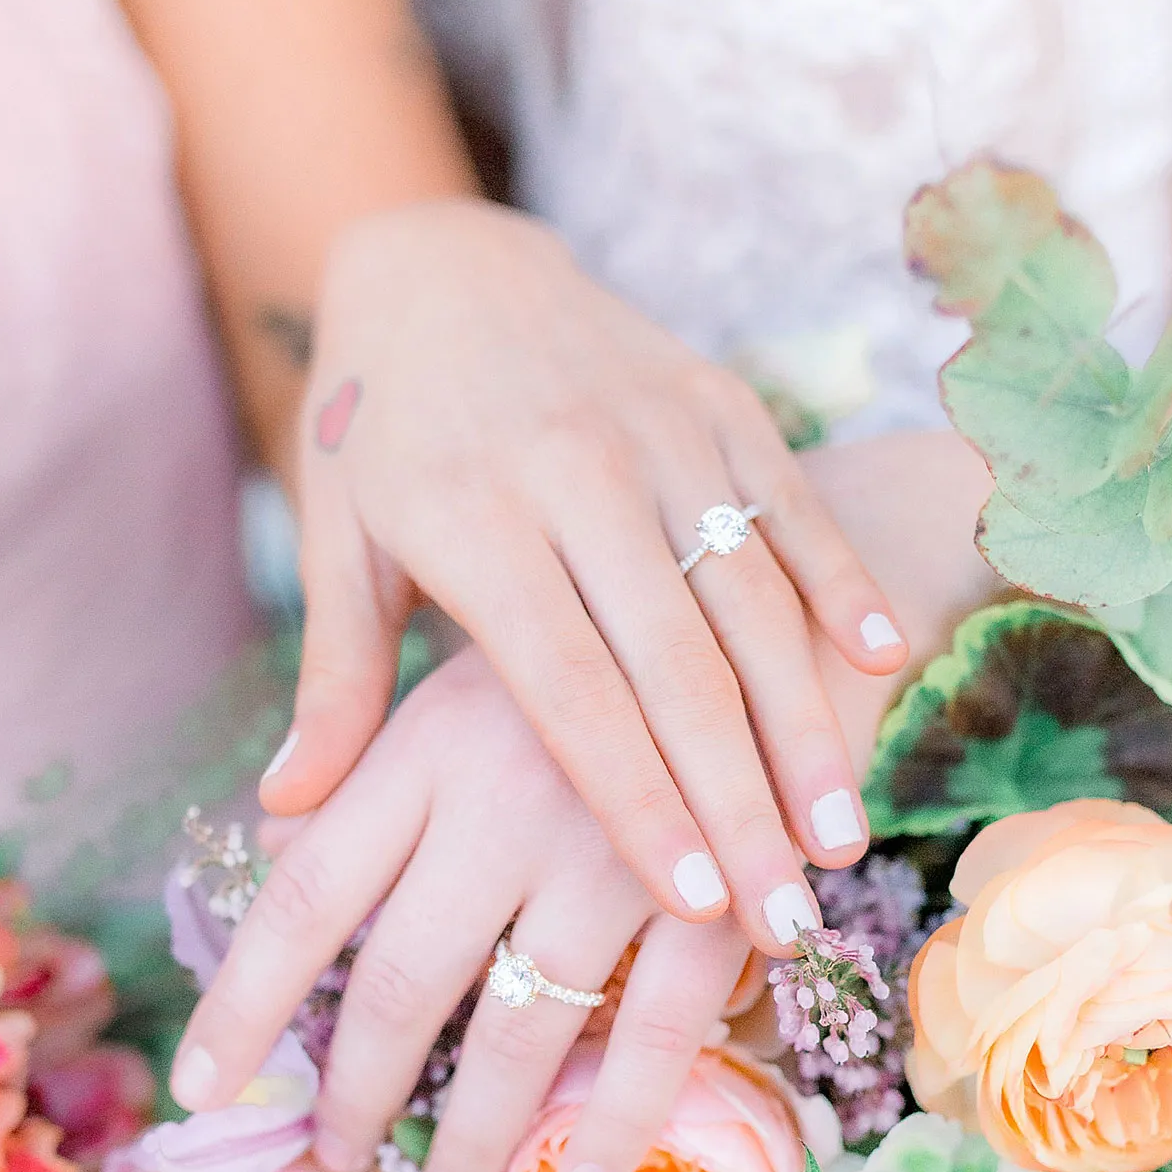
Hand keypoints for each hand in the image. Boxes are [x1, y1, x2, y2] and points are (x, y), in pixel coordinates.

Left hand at [173, 647, 755, 1171]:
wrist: (779, 561)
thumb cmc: (606, 599)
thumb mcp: (466, 632)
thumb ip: (364, 726)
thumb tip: (272, 829)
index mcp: (432, 739)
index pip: (307, 894)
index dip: (245, 1002)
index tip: (202, 1088)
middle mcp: (508, 799)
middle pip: (404, 979)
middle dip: (360, 1089)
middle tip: (337, 1156)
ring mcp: (618, 848)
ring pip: (522, 1027)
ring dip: (475, 1132)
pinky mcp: (721, 885)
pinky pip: (658, 1035)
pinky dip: (618, 1122)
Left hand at [264, 198, 908, 957]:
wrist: (443, 255)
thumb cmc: (380, 430)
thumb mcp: (340, 542)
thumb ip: (334, 678)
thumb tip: (287, 810)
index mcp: (472, 517)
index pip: (568, 688)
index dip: (633, 797)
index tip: (687, 900)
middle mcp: (575, 471)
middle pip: (676, 664)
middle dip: (738, 799)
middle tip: (784, 916)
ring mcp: (660, 428)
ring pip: (752, 597)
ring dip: (804, 722)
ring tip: (838, 839)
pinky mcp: (721, 399)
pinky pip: (793, 502)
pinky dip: (841, 581)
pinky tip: (884, 666)